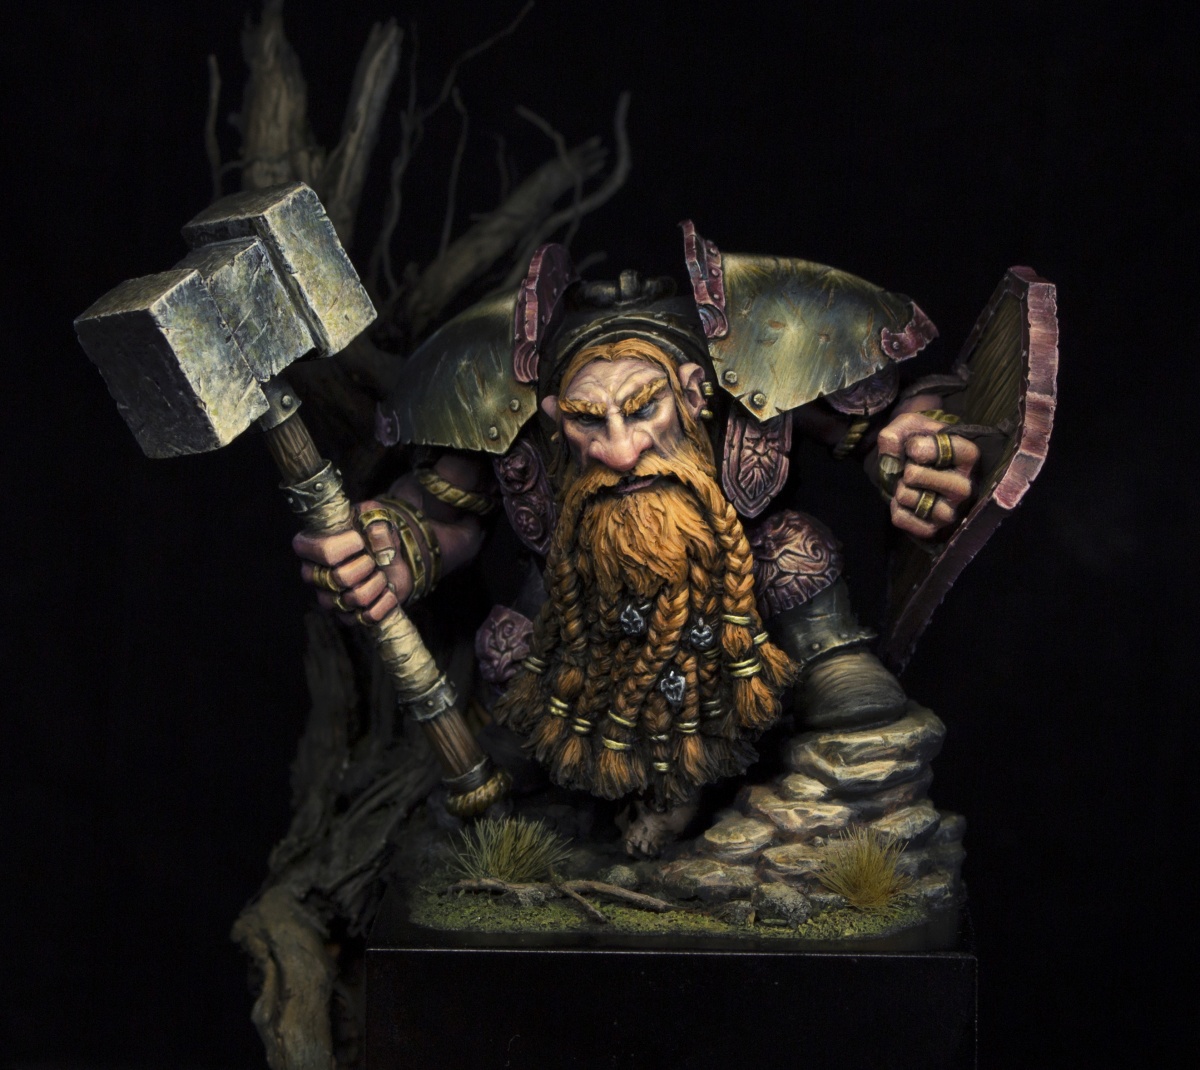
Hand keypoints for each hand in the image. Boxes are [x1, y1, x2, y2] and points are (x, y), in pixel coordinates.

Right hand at [292, 499, 410, 624]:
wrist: (388, 558)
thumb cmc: (372, 534)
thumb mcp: (375, 518)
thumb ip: (376, 523)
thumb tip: (377, 534)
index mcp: (310, 545)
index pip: (325, 551)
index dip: (349, 546)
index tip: (359, 540)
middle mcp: (313, 575)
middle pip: (342, 577)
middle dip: (367, 566)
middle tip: (372, 559)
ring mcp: (328, 599)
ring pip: (357, 598)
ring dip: (378, 583)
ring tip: (380, 574)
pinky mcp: (346, 617)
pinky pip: (369, 616)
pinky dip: (385, 602)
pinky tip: (387, 591)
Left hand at [876, 413, 979, 538]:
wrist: (914, 467)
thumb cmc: (919, 442)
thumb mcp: (910, 425)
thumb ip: (896, 431)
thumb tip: (890, 453)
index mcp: (970, 457)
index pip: (944, 449)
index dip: (919, 446)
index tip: (916, 448)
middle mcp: (966, 487)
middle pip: (914, 475)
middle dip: (904, 468)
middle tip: (913, 469)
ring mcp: (951, 512)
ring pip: (906, 496)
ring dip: (899, 487)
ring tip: (911, 484)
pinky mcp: (934, 529)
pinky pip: (900, 517)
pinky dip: (895, 507)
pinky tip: (906, 500)